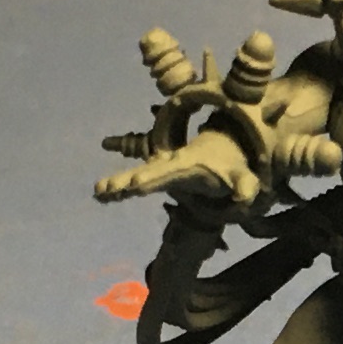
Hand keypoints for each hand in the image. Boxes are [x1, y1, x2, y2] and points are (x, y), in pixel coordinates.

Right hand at [92, 137, 258, 209]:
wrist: (226, 147)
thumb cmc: (233, 164)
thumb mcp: (243, 176)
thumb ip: (245, 185)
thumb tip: (244, 196)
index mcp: (188, 164)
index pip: (168, 172)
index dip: (154, 178)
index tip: (137, 185)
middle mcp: (170, 164)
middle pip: (145, 173)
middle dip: (125, 180)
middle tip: (103, 188)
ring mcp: (163, 170)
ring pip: (137, 175)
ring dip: (117, 184)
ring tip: (97, 192)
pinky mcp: (159, 176)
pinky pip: (137, 182)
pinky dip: (120, 187)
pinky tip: (102, 196)